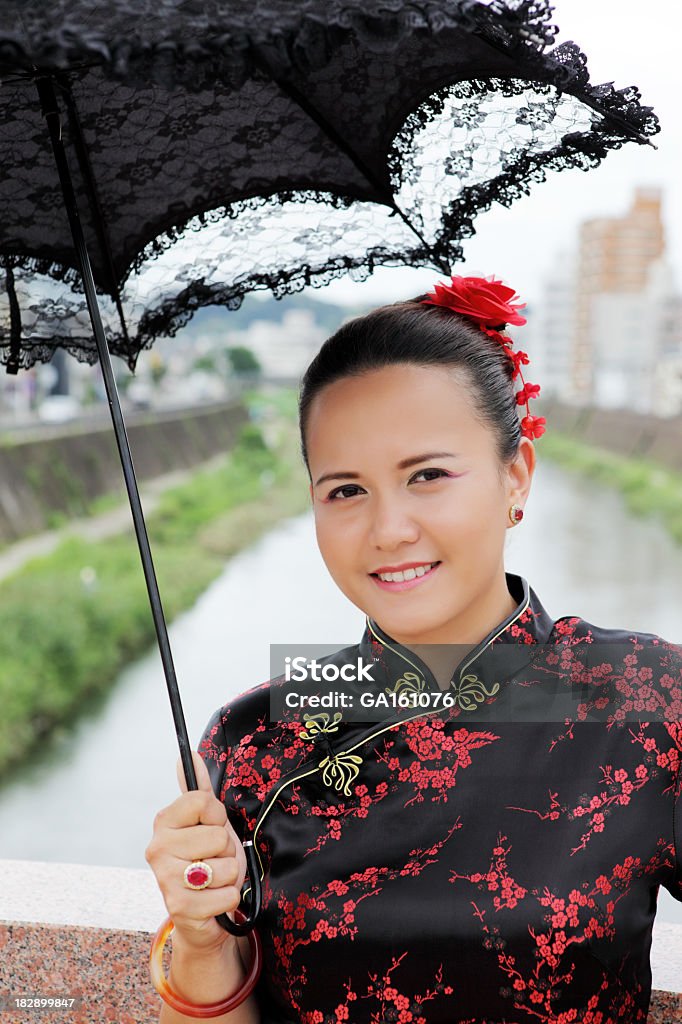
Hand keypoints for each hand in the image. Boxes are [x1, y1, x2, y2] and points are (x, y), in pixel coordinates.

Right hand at [145, 749, 247, 952]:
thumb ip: (199, 789)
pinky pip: (228, 894)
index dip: (217, 816)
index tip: (211, 827)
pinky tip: (213, 901)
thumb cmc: (207, 860)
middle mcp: (157, 849)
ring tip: (214, 880)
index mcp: (163, 822)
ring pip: (225, 866)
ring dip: (229, 875)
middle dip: (226, 850)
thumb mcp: (208, 822)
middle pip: (218, 835)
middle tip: (212, 859)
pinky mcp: (180, 908)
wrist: (203, 913)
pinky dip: (228, 899)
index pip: (204, 802)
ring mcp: (166, 879)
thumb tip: (187, 754)